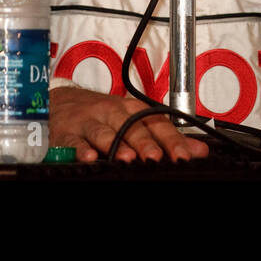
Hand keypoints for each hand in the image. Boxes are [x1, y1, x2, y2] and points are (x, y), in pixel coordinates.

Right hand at [49, 85, 209, 161]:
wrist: (61, 102)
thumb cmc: (103, 115)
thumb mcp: (134, 120)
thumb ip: (166, 136)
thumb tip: (199, 150)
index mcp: (132, 110)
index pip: (156, 123)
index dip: (171, 140)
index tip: (184, 156)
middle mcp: (112, 113)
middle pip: (131, 126)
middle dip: (144, 143)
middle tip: (156, 158)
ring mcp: (89, 122)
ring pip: (103, 132)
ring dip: (115, 144)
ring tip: (127, 158)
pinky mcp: (67, 134)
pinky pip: (74, 141)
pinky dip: (81, 149)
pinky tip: (89, 157)